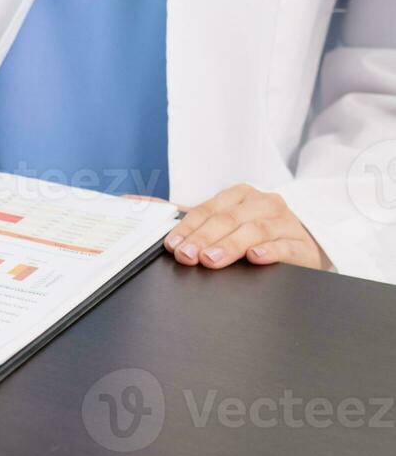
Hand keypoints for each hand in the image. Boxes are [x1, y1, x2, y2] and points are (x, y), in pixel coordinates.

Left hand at [165, 183, 330, 270]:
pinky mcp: (302, 245)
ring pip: (255, 230)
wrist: (304, 247)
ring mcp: (286, 223)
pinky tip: (255, 257)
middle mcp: (264, 204)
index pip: (208, 210)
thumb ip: (195, 221)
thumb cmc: (258, 234)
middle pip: (228, 219)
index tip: (173, 246)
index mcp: (241, 195)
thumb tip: (152, 211)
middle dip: (204, 238)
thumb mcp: (228, 223)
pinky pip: (285, 246)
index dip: (188, 228)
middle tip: (187, 256)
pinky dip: (269, 251)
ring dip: (230, 245)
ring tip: (210, 259)